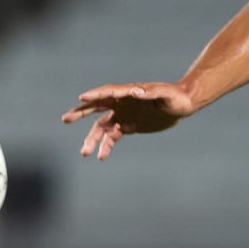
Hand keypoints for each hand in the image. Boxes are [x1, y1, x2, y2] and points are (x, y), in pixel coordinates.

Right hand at [61, 82, 193, 159]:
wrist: (182, 106)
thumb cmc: (175, 96)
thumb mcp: (166, 94)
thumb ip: (152, 92)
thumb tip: (137, 91)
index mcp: (129, 92)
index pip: (109, 93)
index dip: (95, 95)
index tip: (82, 98)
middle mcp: (122, 103)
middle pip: (97, 107)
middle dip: (81, 113)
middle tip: (66, 119)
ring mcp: (123, 115)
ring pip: (102, 127)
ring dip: (93, 139)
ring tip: (84, 152)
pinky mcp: (128, 126)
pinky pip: (113, 137)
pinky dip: (106, 146)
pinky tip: (101, 156)